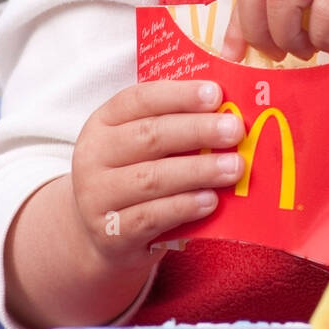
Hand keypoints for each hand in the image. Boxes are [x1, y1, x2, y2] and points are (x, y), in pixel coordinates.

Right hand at [70, 80, 245, 273]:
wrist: (102, 235)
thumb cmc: (135, 173)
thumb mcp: (144, 141)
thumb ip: (180, 117)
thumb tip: (231, 93)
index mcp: (104, 121)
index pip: (140, 99)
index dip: (179, 95)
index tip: (216, 94)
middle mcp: (94, 156)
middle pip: (149, 136)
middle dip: (197, 131)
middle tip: (234, 130)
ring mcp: (97, 196)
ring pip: (151, 179)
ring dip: (198, 171)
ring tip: (234, 167)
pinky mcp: (110, 234)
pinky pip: (150, 217)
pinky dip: (183, 207)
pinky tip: (211, 200)